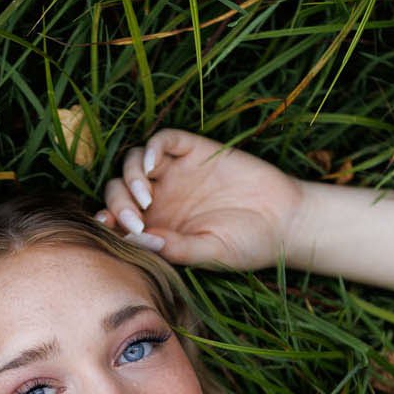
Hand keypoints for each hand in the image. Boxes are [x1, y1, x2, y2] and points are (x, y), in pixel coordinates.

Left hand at [93, 127, 307, 271]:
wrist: (286, 221)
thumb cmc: (248, 245)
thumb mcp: (210, 253)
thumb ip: (175, 249)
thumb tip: (138, 240)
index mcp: (158, 226)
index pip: (118, 219)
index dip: (107, 222)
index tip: (108, 230)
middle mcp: (162, 198)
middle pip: (120, 190)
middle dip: (119, 205)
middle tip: (136, 221)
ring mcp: (177, 173)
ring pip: (133, 163)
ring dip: (130, 178)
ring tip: (145, 199)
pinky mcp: (195, 151)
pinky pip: (163, 140)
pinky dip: (151, 148)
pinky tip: (152, 166)